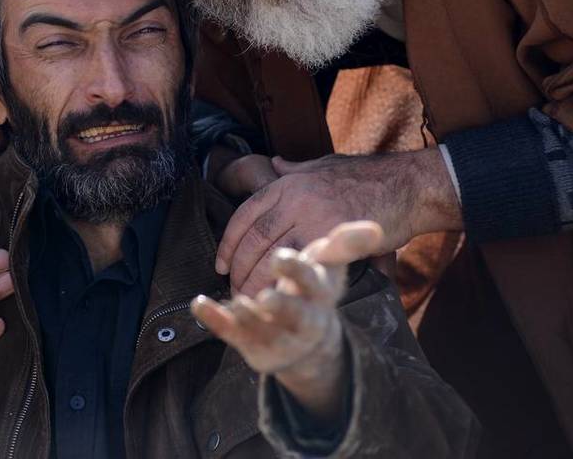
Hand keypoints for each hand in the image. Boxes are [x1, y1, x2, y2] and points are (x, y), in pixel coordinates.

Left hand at [192, 221, 383, 420]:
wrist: (310, 341)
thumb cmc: (314, 290)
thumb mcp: (330, 264)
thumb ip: (344, 243)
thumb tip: (374, 227)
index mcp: (319, 293)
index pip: (310, 282)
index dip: (297, 272)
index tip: (282, 256)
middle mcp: (301, 318)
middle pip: (292, 313)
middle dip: (281, 305)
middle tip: (265, 295)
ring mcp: (275, 334)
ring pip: (262, 328)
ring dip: (249, 316)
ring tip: (239, 302)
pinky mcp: (251, 344)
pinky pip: (230, 333)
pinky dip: (214, 320)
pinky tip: (199, 304)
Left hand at [216, 149, 460, 296]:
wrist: (406, 185)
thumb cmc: (366, 177)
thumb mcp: (323, 165)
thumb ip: (294, 170)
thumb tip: (273, 164)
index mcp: (286, 183)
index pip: (245, 216)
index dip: (229, 243)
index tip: (222, 265)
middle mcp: (293, 199)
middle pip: (254, 239)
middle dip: (240, 268)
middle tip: (235, 290)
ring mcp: (312, 218)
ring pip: (273, 256)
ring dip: (257, 281)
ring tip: (250, 302)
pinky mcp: (334, 239)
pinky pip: (302, 267)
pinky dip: (286, 286)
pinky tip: (278, 301)